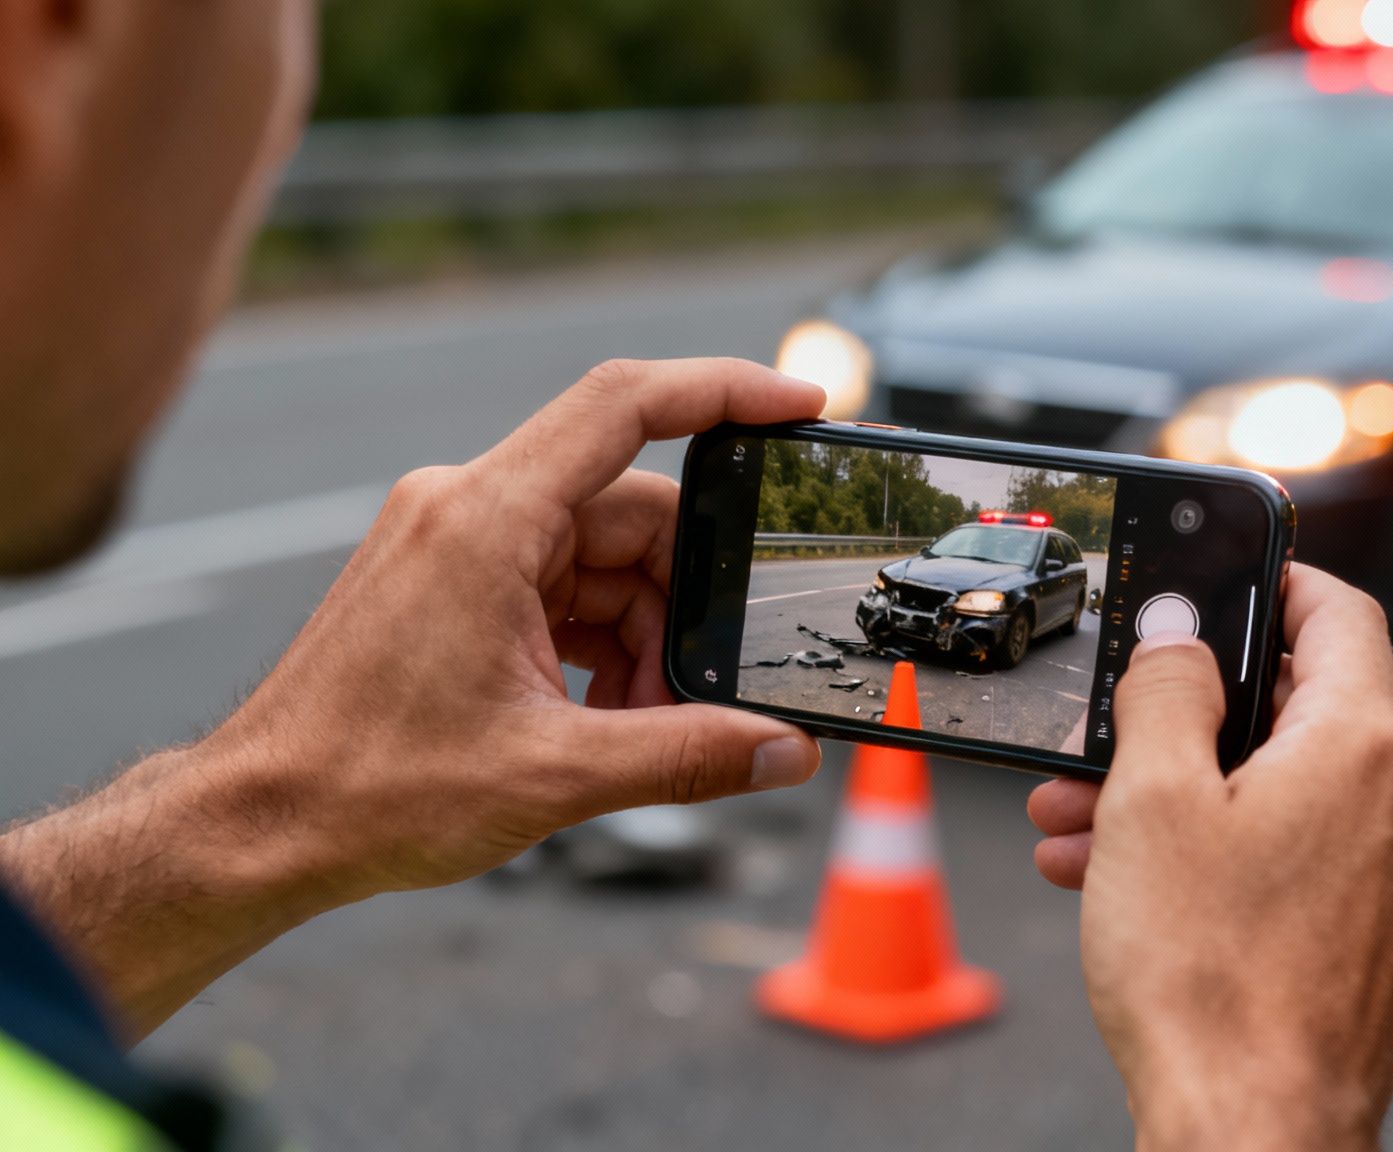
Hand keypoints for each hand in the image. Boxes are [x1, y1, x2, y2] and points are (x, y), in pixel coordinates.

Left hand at [0, 358, 826, 1034]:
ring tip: (644, 724)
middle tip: (710, 689)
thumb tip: (784, 751)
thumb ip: (688, 756)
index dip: (726, 390)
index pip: (626, 405)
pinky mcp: (451, 580)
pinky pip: (563, 587)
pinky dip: (604, 642)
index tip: (802, 402)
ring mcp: (456, 542)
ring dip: (646, 634)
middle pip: (633, 513)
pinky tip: (609, 714)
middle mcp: (468, 508)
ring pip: (604, 559)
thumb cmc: (364, 788)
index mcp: (486, 520)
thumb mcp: (554, 775)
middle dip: (688, 601)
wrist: (256, 824)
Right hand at [1028, 567, 1392, 1149]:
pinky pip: (1293, 860)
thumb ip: (1167, 690)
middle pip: (1294, 713)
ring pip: (1281, 796)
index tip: (1228, 578)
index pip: (1342, 614)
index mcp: (1365, 749)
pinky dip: (1217, 855)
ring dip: (1181, 798)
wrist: (1255, 1136)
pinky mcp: (1374, 940)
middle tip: (1105, 741)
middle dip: (1183, 722)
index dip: (1279, 581)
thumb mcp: (1153, 802)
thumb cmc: (1211, 985)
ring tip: (1083, 832)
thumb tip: (1179, 631)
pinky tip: (1128, 888)